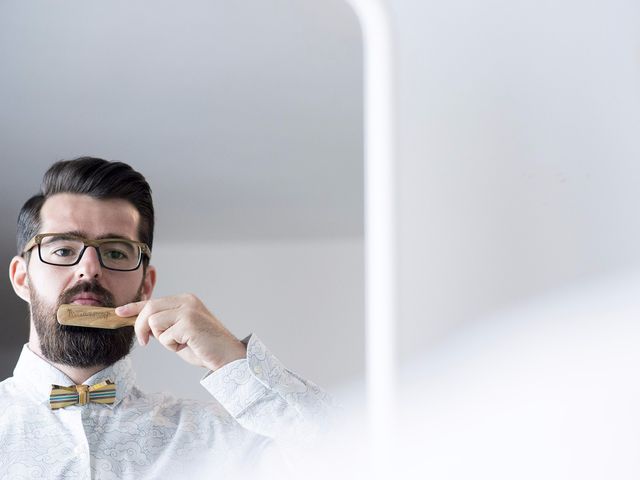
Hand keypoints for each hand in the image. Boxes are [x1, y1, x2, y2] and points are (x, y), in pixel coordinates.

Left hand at [115, 294, 246, 371]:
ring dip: (162, 339)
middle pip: (149, 309)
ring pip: (154, 322)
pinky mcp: (189, 323)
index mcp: (185, 300)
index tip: (119, 312)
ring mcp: (188, 310)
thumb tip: (142, 325)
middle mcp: (187, 301)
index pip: (154, 300)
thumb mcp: (180, 332)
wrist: (228, 357)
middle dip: (141, 327)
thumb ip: (165, 324)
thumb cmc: (205, 347)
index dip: (134, 307)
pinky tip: (187, 346)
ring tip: (180, 343)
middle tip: (145, 342)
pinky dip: (172, 346)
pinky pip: (164, 337)